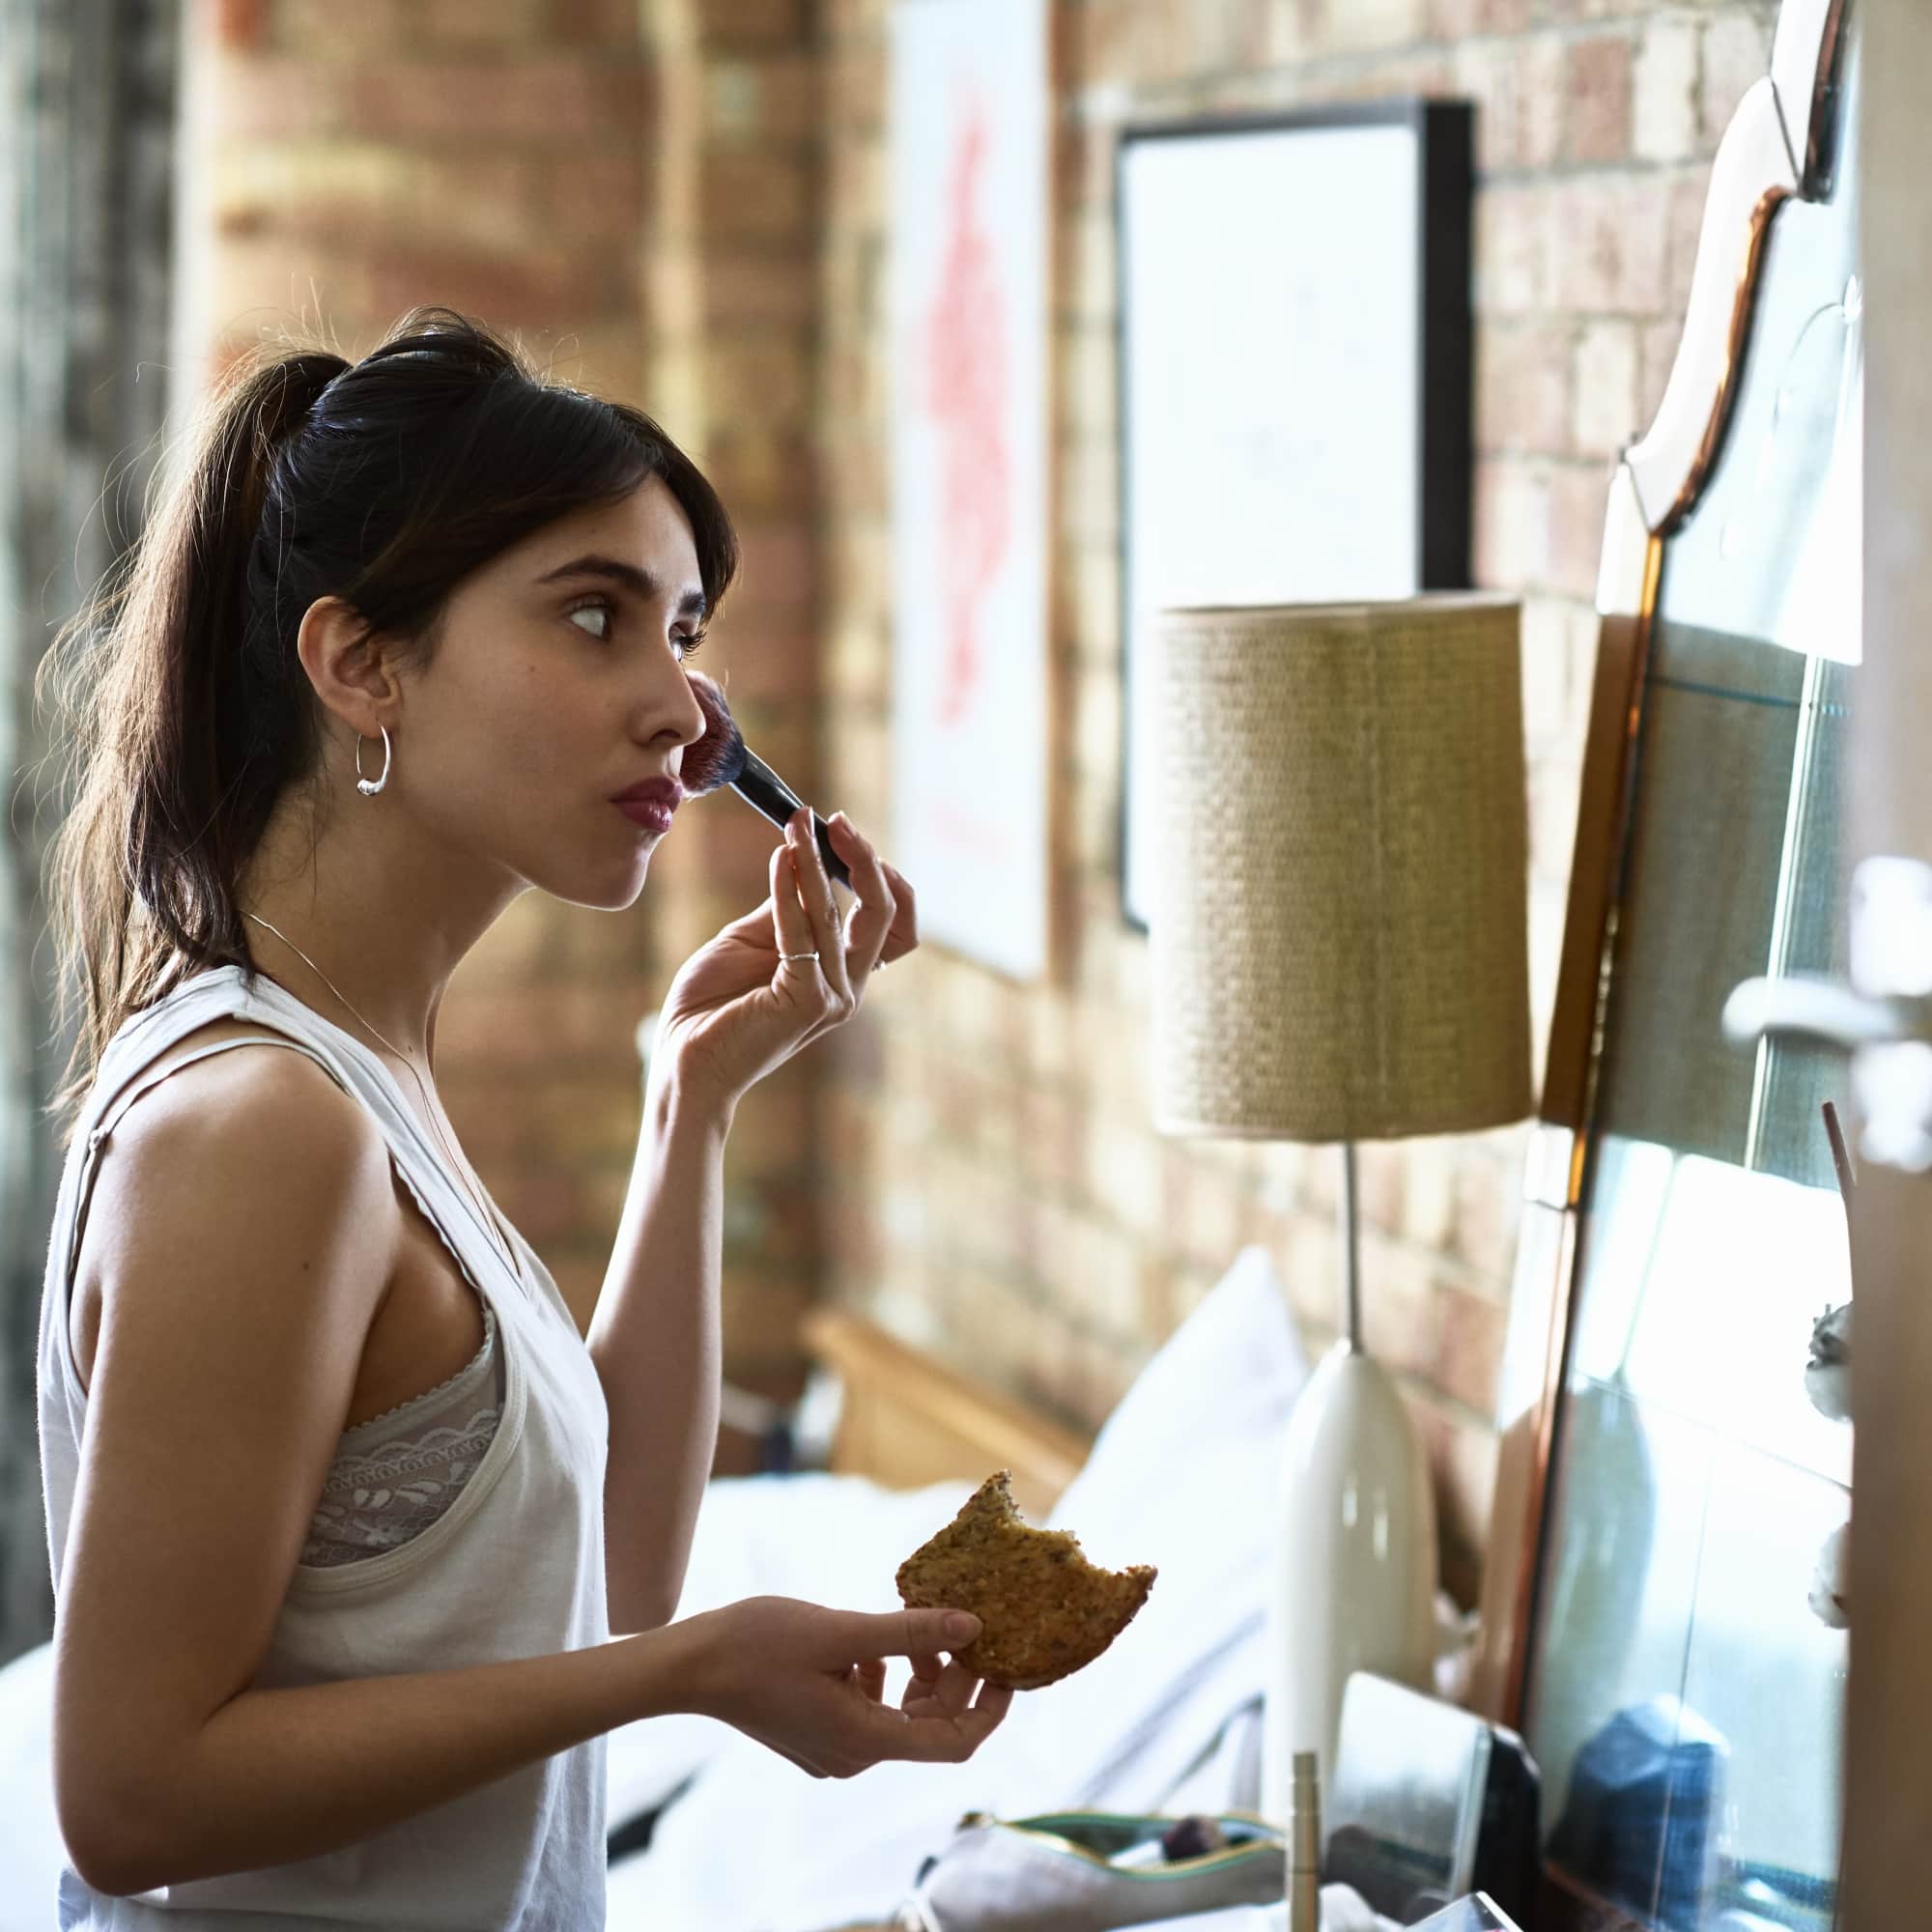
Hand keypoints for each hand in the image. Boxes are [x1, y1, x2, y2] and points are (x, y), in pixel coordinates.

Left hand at [652, 808, 918, 1115]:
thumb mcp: (752, 940)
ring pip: (839, 914)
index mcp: (842, 973)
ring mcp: (832, 998)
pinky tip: (777, 860)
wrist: (682, 1056)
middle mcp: (848, 987)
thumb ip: (785, 908)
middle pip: (886, 914)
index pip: (891, 920)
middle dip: (864, 860)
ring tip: (795, 825)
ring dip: (815, 862)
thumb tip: (801, 857)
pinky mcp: (807, 1003)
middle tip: (834, 821)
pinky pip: (803, 933)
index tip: (839, 831)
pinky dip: (790, 891)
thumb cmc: (712, 1003)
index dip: (876, 872)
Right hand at [677, 1596, 1012, 1778]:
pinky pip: (869, 1710)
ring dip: (917, 1674)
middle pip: (929, 1726)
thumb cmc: (759, 1644)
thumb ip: (911, 1633)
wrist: (689, 1665)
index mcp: (865, 1741)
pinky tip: (870, 1642)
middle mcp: (853, 1757)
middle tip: (961, 1625)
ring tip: (910, 1626)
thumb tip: (974, 1627)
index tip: (1006, 1663)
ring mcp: (832, 1749)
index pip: (955, 1742)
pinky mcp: (815, 1733)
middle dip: (953, 1679)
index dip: (989, 1707)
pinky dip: (882, 1676)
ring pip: (900, 1715)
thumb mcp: (843, 1631)